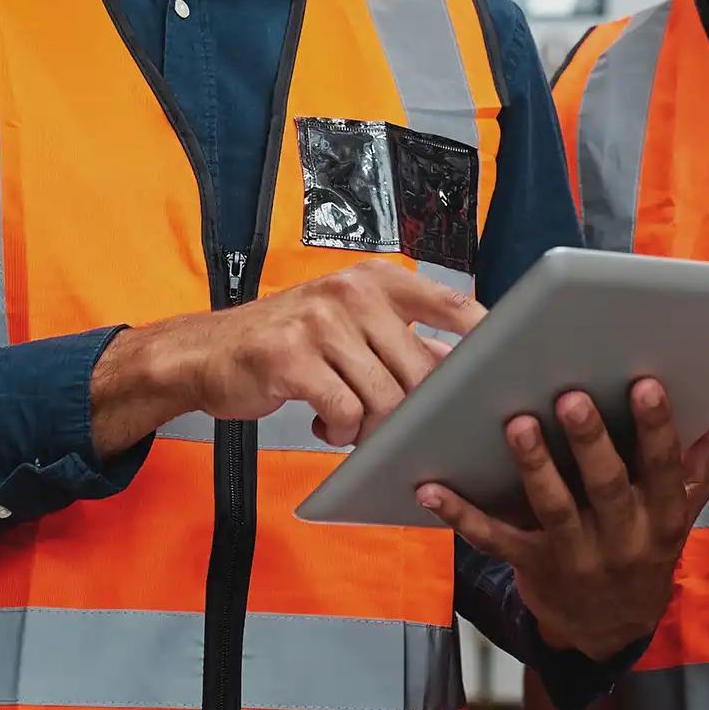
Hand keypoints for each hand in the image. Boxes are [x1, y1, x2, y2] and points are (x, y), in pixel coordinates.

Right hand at [90, 263, 481, 456]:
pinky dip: (339, 430)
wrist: (207, 352)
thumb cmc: (289, 342)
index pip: (451, 304)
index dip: (485, 338)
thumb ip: (399, 338)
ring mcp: (321, 321)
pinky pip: (343, 411)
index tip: (501, 370)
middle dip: (415, 410)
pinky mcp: (291, 356)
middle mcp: (352, 291)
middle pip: (421, 369)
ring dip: (371, 426)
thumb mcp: (347, 322)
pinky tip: (323, 421)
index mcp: (376, 280)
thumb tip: (459, 366)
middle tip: (394, 425)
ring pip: (384, 397)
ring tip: (349, 422)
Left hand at [417, 379, 708, 660]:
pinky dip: (460, 514)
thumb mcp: (681, 513)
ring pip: (553, 509)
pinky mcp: (531, 566)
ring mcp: (575, 557)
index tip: (645, 384)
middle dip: (591, 442)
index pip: (664, 468)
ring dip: (534, 467)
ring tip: (518, 425)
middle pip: (607, 487)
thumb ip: (697, 464)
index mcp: (663, 517)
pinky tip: (430, 487)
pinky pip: (494, 539)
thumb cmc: (646, 549)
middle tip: (571, 396)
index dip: (657, 427)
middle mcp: (622, 539)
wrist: (610, 630)